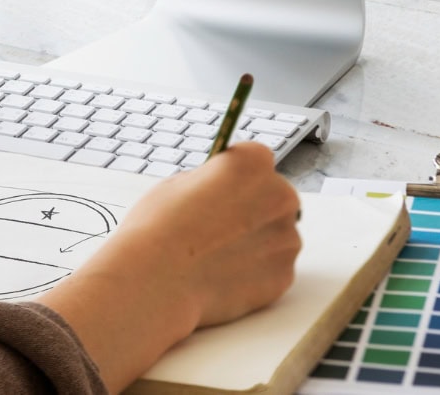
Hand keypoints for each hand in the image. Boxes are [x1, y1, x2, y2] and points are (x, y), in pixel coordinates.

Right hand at [39, 143, 300, 391]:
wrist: (154, 281)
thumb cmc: (154, 228)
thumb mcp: (176, 186)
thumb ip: (209, 182)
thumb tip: (220, 187)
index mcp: (250, 163)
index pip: (256, 159)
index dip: (235, 178)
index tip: (222, 193)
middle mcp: (278, 196)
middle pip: (275, 197)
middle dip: (253, 211)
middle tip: (217, 229)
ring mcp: (285, 238)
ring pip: (278, 235)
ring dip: (256, 243)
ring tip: (213, 256)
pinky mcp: (282, 276)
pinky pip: (273, 268)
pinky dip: (254, 273)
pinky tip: (220, 277)